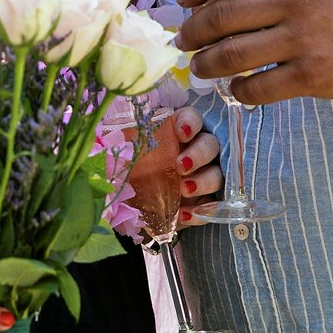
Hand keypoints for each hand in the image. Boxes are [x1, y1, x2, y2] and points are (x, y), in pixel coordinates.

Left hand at [126, 107, 222, 230]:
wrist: (126, 206)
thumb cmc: (127, 171)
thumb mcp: (124, 155)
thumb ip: (127, 142)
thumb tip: (115, 139)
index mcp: (176, 132)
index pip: (193, 118)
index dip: (191, 123)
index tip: (181, 133)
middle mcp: (195, 151)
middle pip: (210, 145)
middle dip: (199, 154)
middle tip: (181, 166)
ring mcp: (203, 177)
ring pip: (217, 175)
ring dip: (204, 181)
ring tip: (184, 190)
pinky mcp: (204, 202)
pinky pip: (212, 206)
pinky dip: (201, 210)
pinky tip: (184, 214)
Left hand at [177, 0, 332, 104]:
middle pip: (221, 16)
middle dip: (192, 32)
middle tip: (183, 40)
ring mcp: (303, 39)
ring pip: (232, 55)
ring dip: (207, 64)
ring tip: (200, 68)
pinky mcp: (313, 76)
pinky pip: (258, 88)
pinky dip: (239, 91)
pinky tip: (238, 90)